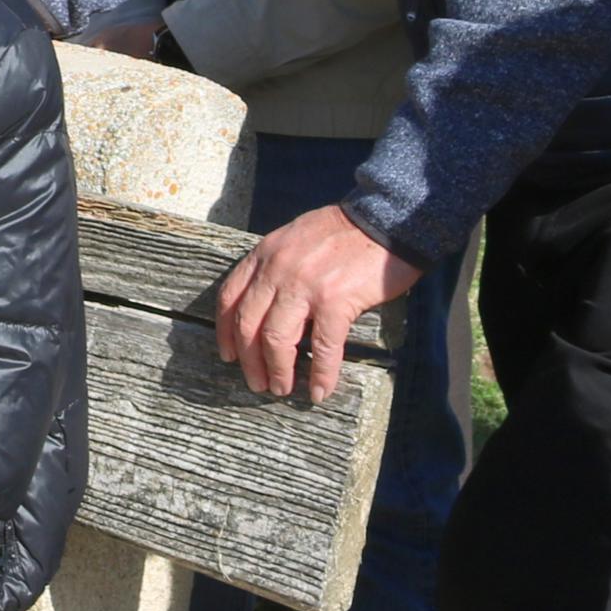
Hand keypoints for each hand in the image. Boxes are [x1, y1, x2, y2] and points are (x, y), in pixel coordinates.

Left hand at [213, 204, 420, 403]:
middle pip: (247, 324)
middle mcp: (277, 269)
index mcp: (265, 253)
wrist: (387, 218)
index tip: (228, 355)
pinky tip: (320, 391)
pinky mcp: (335, 300)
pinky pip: (322, 347)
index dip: (224, 332)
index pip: (229, 297)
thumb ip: (277, 266)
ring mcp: (305, 285)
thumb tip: (269, 305)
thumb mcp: (295, 238)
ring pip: (276, 339)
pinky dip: (320, 375)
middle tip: (257, 383)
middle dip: (249, 361)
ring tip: (282, 389)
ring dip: (277, 371)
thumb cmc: (345, 231)